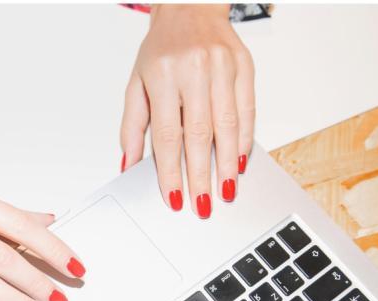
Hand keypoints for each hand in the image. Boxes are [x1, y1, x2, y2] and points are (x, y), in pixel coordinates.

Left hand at [120, 4, 254, 217]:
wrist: (190, 7)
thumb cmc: (162, 49)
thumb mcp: (137, 83)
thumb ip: (132, 126)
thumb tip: (129, 165)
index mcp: (162, 75)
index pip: (166, 135)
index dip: (171, 170)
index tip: (174, 196)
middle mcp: (194, 70)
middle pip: (199, 135)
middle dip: (201, 175)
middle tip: (203, 204)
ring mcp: (222, 67)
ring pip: (228, 125)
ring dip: (228, 164)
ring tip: (226, 189)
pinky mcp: (244, 66)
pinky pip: (248, 109)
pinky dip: (245, 139)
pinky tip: (241, 161)